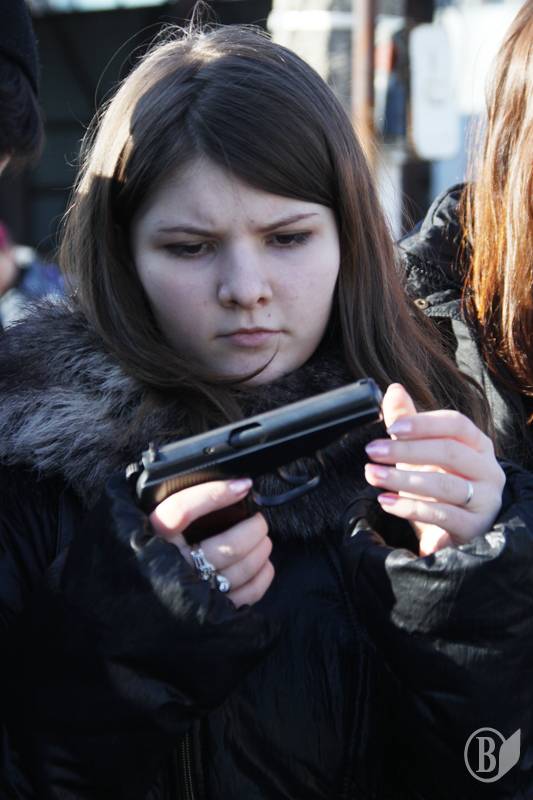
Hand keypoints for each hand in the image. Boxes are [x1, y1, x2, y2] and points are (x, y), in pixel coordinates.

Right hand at [150, 479, 273, 607]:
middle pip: (227, 546)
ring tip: (263, 538)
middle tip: (258, 520)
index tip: (242, 485)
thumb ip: (172, 508)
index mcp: (151, 540)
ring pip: (239, 570)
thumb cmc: (148, 556)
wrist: (133, 607)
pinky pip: (245, 594)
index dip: (213, 494)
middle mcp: (172, 567)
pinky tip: (264, 564)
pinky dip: (262, 576)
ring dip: (260, 550)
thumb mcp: (147, 527)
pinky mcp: (209, 611)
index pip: (181, 510)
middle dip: (253, 529)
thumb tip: (218, 487)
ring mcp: (193, 591)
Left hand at [364, 383, 505, 555]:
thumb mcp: (420, 452)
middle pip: (449, 451)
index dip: (424, 423)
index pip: (456, 424)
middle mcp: (488, 469)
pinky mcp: (474, 527)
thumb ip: (408, 422)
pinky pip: (442, 515)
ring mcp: (485, 500)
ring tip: (373, 475)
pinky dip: (410, 508)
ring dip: (402, 479)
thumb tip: (394, 389)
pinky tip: (386, 502)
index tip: (391, 428)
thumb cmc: (438, 483)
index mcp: (478, 444)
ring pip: (444, 484)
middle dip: (405, 451)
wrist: (449, 531)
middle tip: (372, 451)